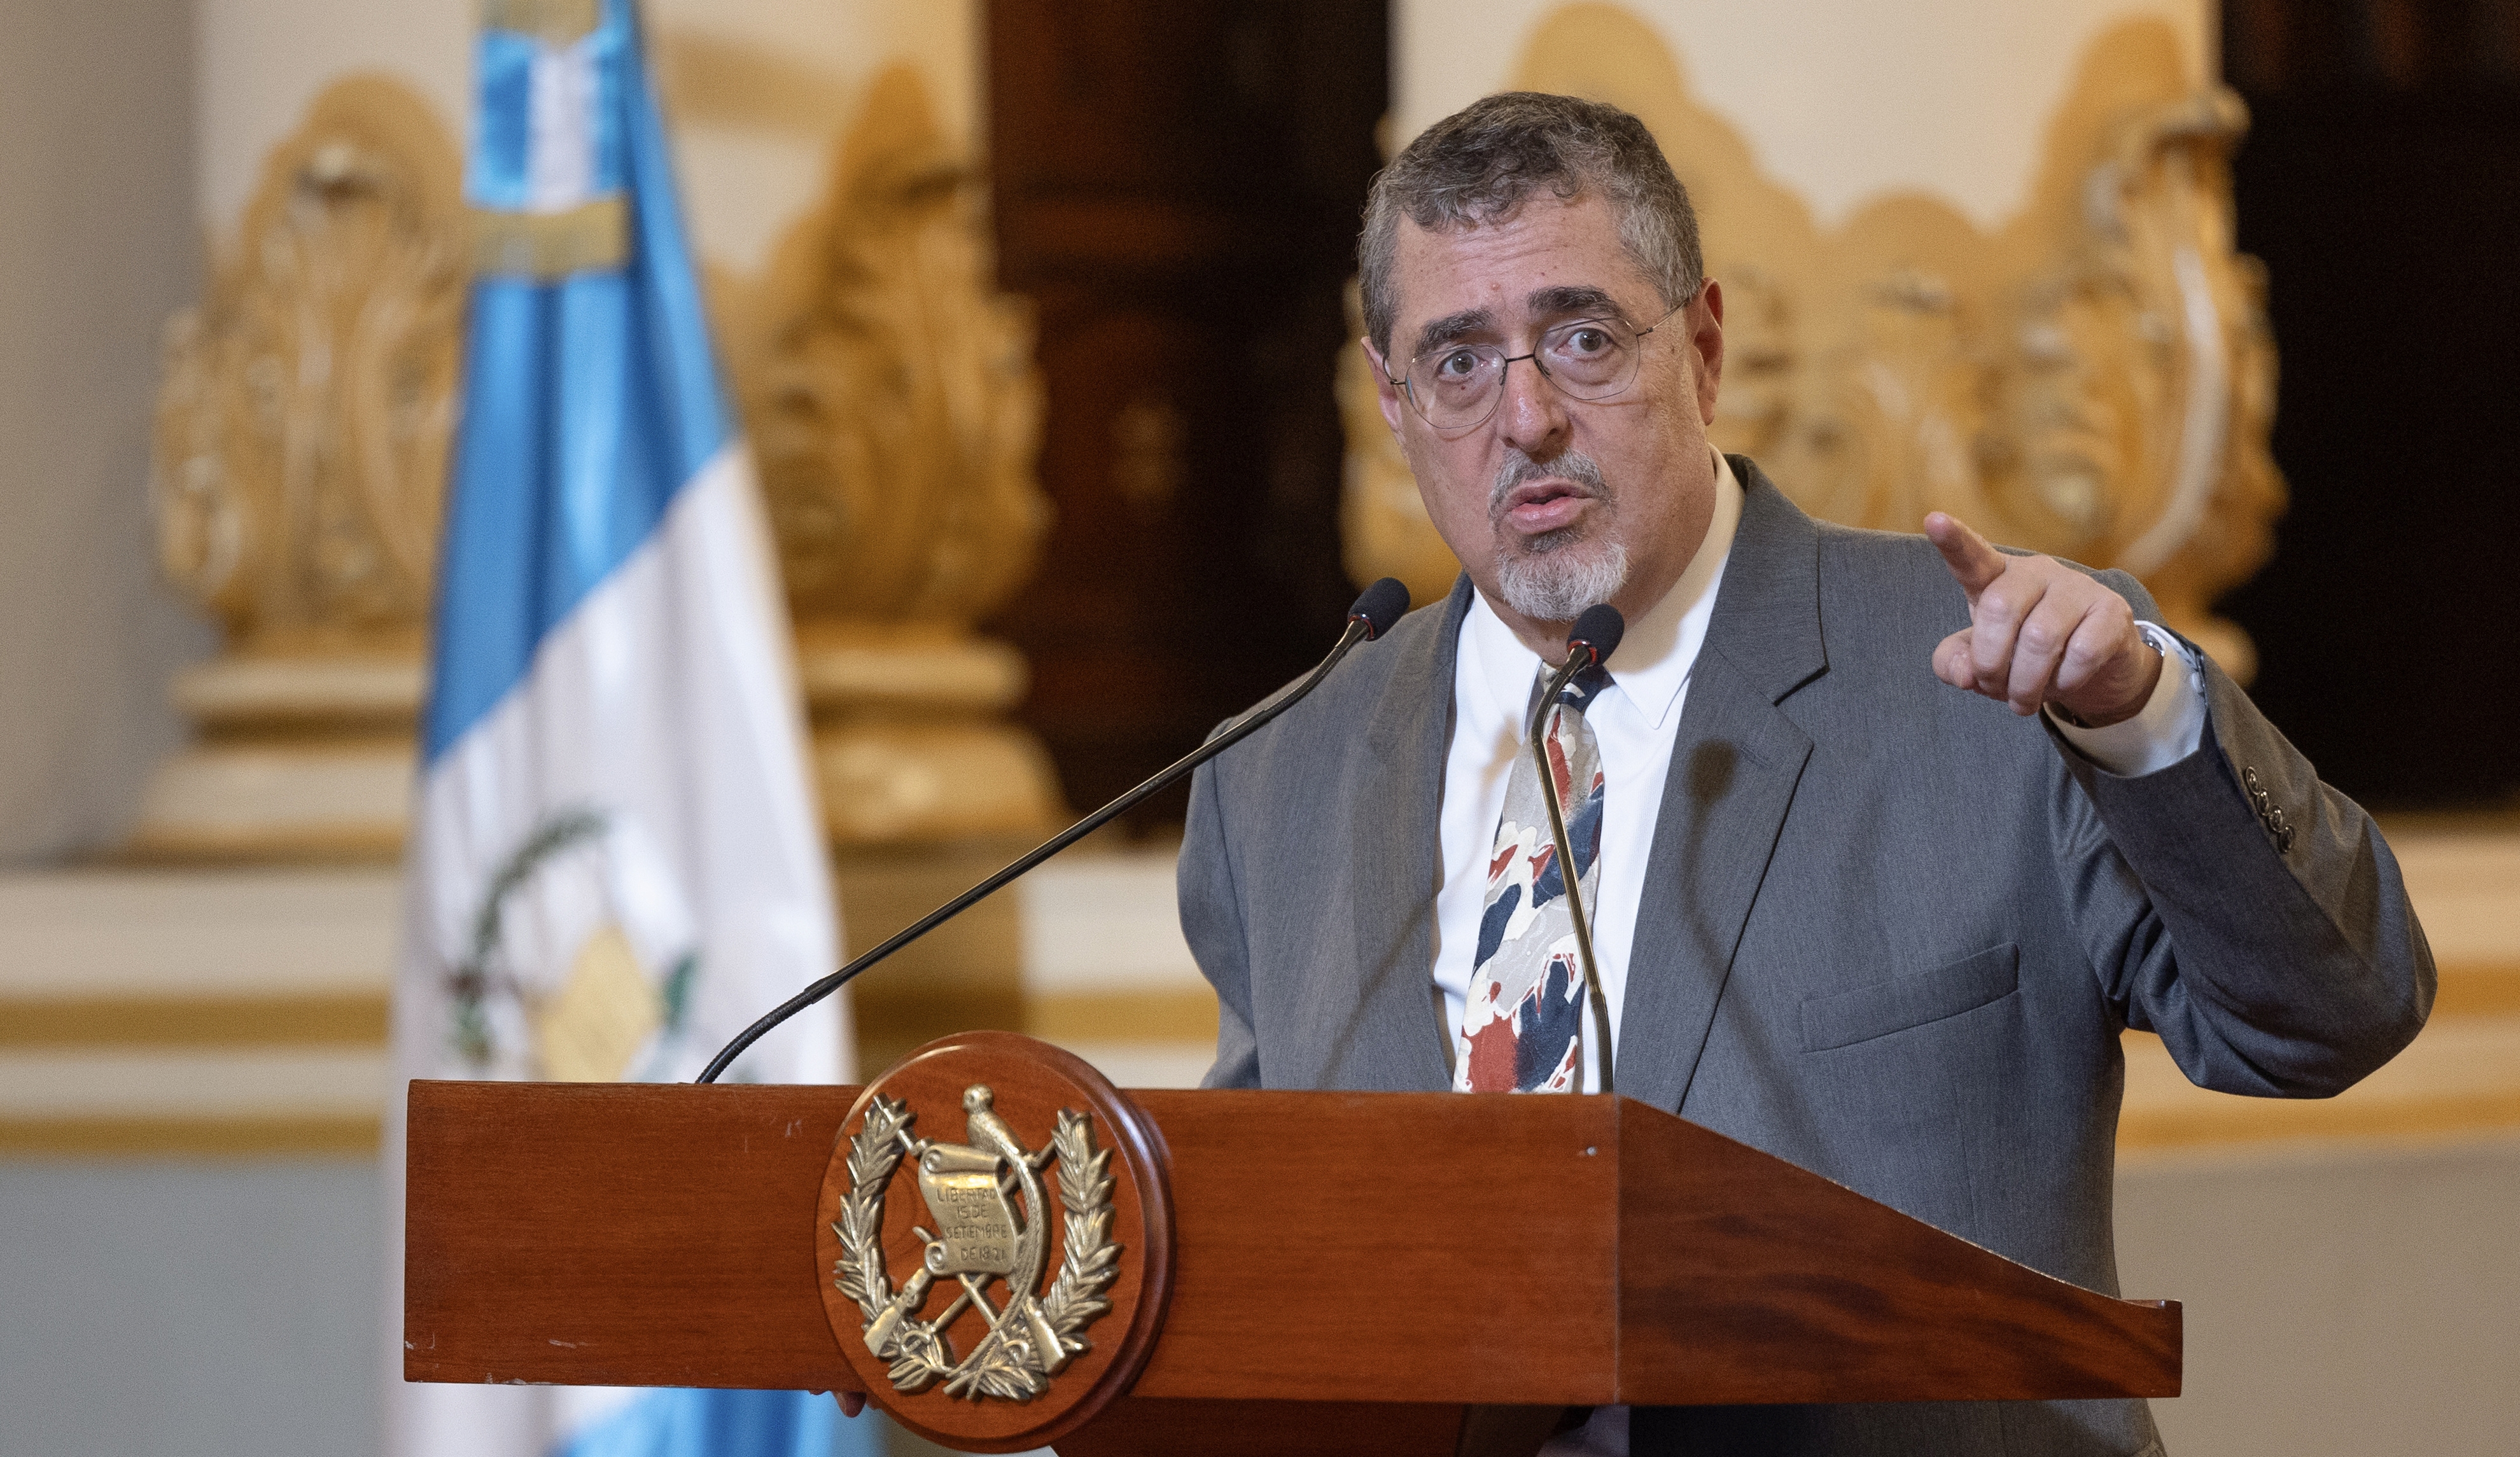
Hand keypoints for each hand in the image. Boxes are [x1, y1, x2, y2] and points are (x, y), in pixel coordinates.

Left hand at [1925, 513, 2161, 725]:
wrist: (2095, 666)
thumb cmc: (2025, 654)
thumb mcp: (1981, 658)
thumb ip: (1954, 662)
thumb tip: (1964, 675)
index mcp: (1997, 577)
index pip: (1972, 557)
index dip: (1954, 542)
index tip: (1934, 521)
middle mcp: (2038, 571)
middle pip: (1999, 610)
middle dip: (1990, 664)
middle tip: (1994, 689)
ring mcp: (2078, 586)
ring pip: (2040, 638)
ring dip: (2026, 684)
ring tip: (2023, 701)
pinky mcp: (2112, 610)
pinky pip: (2082, 653)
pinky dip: (2064, 682)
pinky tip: (2063, 685)